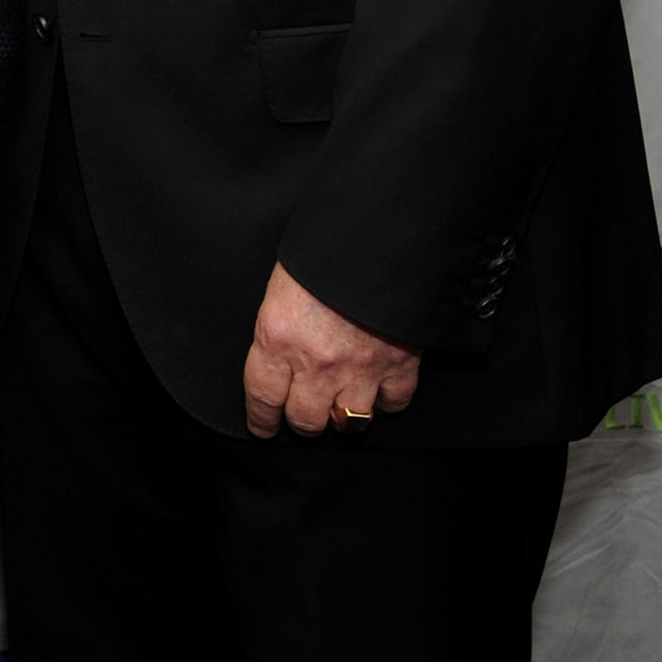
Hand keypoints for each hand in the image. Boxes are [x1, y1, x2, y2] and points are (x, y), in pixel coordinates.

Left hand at [241, 262, 419, 438]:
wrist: (381, 236)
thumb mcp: (283, 284)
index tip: (262, 426)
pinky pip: (392, 404)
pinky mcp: (400, 365)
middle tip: (302, 414)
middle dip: (302, 421)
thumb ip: (279, 325)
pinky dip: (385, 402)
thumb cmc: (325, 250)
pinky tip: (378, 393)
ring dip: (342, 418)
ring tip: (338, 409)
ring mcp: (360, 368)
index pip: (262, 396)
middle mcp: (316, 361)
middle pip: (305, 420)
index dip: (261, 418)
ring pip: (347, 422)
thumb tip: (277, 350)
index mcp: (278, 336)